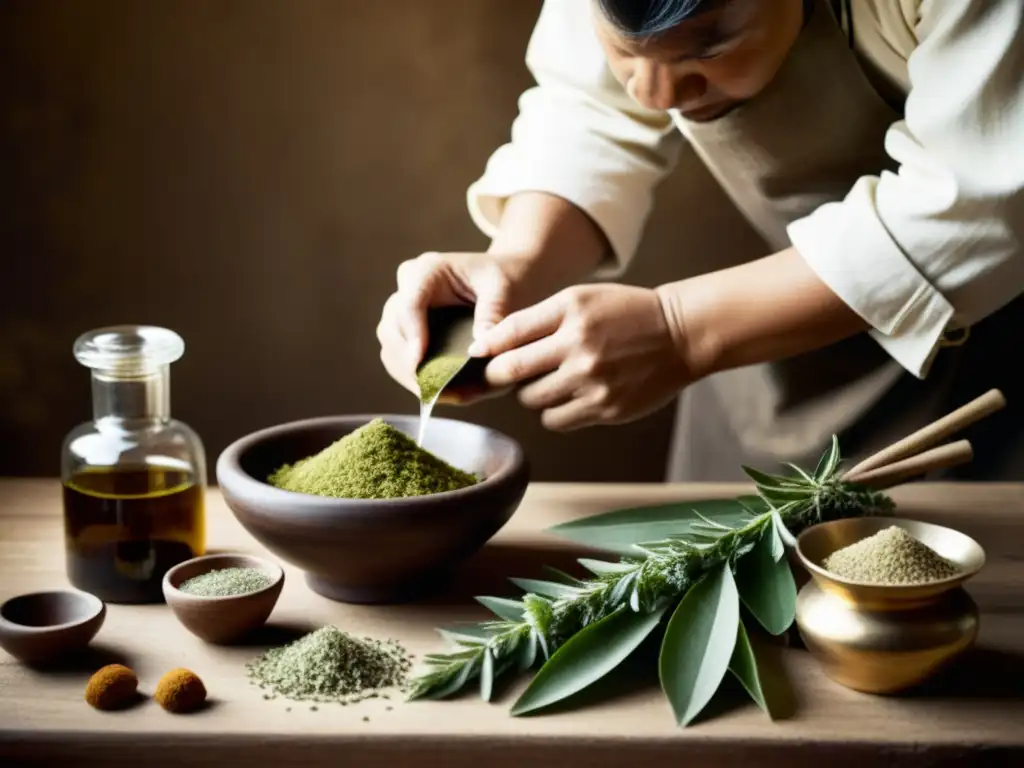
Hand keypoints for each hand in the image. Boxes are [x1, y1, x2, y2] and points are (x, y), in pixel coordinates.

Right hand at [376, 251, 530, 395]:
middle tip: (431, 389)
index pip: (410, 304)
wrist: (502, 280)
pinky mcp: (405, 329)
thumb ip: (492, 315)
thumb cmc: (503, 280)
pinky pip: (397, 357)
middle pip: (392, 328)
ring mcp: (402, 309)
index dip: (412, 335)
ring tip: (433, 394)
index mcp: (428, 270)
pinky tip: (433, 391)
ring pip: (389, 346)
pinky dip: (411, 376)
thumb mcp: (503, 290)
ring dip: (407, 374)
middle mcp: (407, 288)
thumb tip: (478, 351)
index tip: (418, 362)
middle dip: (408, 363)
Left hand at [470, 284, 692, 430]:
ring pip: (531, 400)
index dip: (485, 348)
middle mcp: (580, 346)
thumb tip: (485, 348)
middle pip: (510, 372)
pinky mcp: (606, 408)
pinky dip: (553, 411)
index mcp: (570, 312)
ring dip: (529, 393)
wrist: (679, 335)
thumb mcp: (579, 300)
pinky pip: (555, 419)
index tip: (477, 355)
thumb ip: (533, 321)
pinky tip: (567, 395)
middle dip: (497, 376)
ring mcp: (593, 381)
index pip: (508, 333)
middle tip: (500, 375)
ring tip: (548, 380)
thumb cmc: (622, 314)